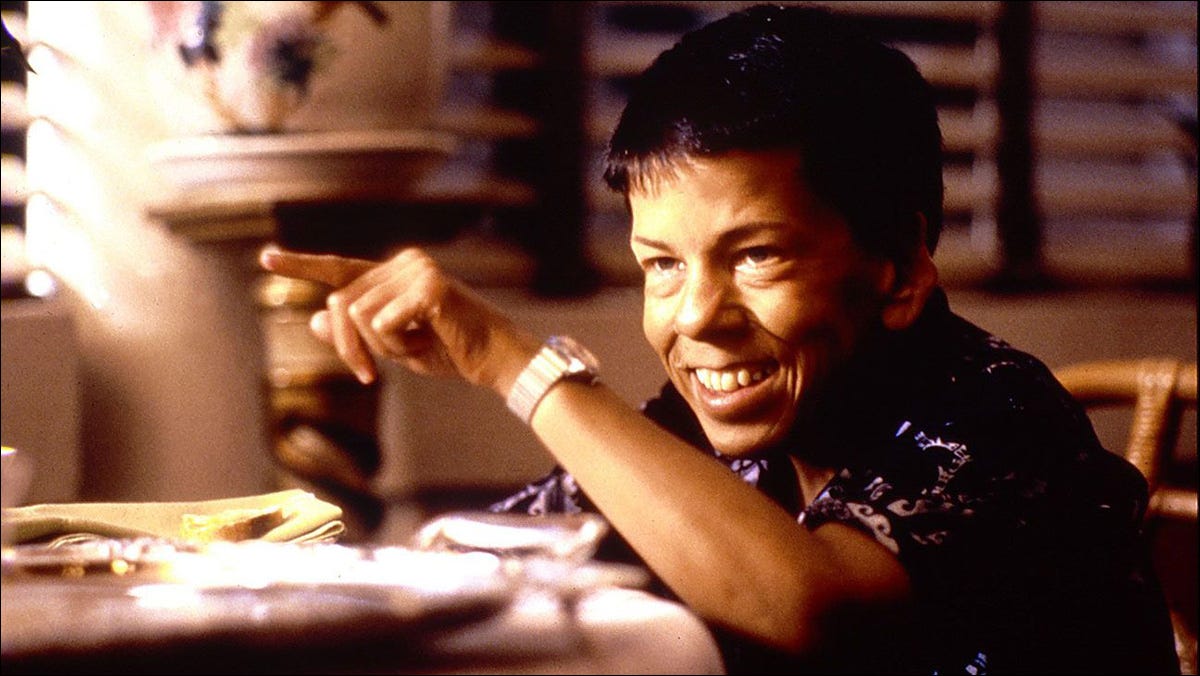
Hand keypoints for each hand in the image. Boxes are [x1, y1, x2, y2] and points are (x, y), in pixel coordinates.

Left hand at [259, 246, 536, 392]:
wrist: (494, 358)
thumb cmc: (449, 350)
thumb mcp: (395, 346)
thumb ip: (357, 332)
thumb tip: (314, 320)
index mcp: (395, 272)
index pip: (340, 268)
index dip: (302, 266)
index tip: (266, 259)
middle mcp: (403, 262)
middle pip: (342, 303)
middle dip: (348, 345)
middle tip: (365, 376)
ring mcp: (416, 270)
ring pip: (359, 315)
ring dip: (379, 348)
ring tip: (414, 350)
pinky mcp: (428, 287)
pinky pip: (382, 323)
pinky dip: (398, 346)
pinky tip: (427, 343)